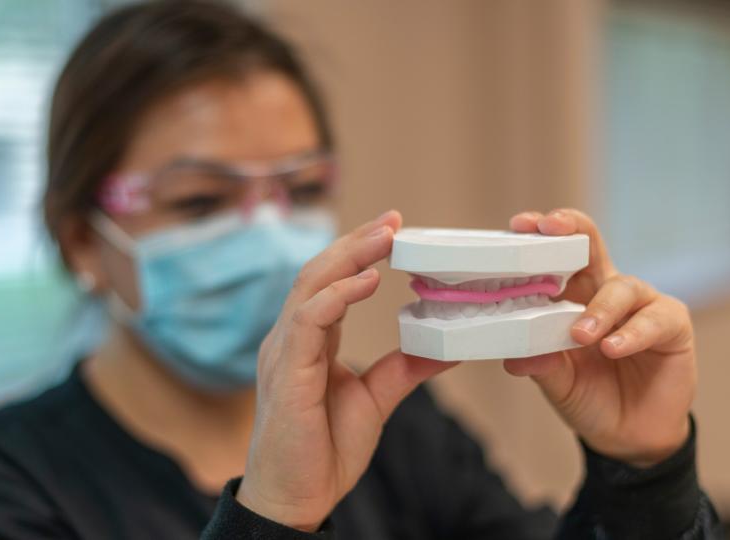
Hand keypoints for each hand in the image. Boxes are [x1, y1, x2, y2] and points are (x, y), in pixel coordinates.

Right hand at [236, 210, 456, 530]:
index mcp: (309, 341)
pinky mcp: (286, 372)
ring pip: (310, 285)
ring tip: (385, 237)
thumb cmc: (323, 451)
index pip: (331, 282)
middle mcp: (291, 338)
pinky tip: (367, 282)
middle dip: (356, 242)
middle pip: (319, 272)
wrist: (295, 499)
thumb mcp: (374, 399)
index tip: (394, 228)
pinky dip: (338, 296)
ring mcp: (284, 352)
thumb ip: (403, 369)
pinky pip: (308, 320)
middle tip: (393, 220)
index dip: (359, 253)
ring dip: (349, 257)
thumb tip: (445, 347)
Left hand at [504, 209, 694, 466]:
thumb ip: (540, 365)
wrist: (628, 437)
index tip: (520, 226)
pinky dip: (632, 333)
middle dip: (571, 230)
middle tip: (549, 230)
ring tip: (581, 335)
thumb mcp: (558, 382)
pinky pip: (655, 320)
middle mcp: (607, 292)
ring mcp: (642, 306)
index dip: (541, 236)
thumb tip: (515, 357)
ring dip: (599, 309)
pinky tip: (613, 348)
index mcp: (574, 296)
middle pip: (592, 245)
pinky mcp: (673, 326)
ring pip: (622, 288)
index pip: (558, 255)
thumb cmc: (590, 397)